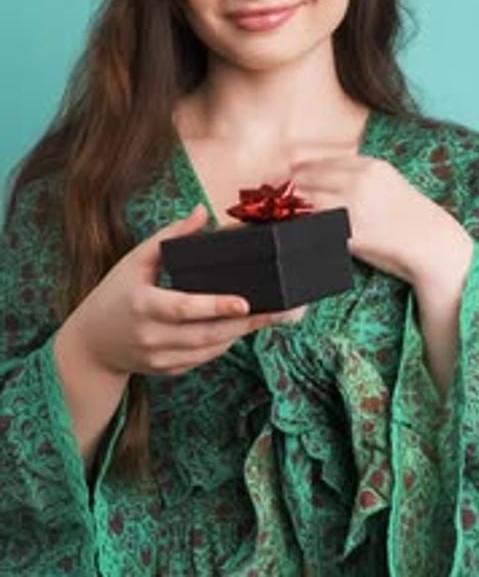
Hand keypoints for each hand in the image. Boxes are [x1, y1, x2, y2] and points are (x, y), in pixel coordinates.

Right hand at [60, 205, 302, 378]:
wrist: (91, 344)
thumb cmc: (115, 293)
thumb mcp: (135, 260)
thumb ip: (170, 235)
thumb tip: (201, 212)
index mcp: (143, 304)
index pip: (184, 308)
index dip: (216, 306)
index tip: (245, 302)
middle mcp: (151, 337)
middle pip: (207, 334)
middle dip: (247, 323)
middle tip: (280, 311)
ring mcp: (159, 359)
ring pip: (210, 349)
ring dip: (241, 333)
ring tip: (271, 316)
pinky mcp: (167, 371)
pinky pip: (203, 359)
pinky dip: (223, 344)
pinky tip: (242, 329)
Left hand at [293, 150, 472, 294]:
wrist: (430, 242)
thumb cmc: (408, 214)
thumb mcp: (387, 181)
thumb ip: (357, 174)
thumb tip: (320, 176)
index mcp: (368, 166)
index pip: (318, 163)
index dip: (299, 173)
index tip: (288, 181)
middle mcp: (358, 182)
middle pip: (306, 180)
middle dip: (291, 190)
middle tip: (279, 201)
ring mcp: (352, 208)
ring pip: (305, 202)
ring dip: (293, 210)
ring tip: (285, 217)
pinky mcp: (349, 234)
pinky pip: (315, 227)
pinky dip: (304, 229)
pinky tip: (300, 233)